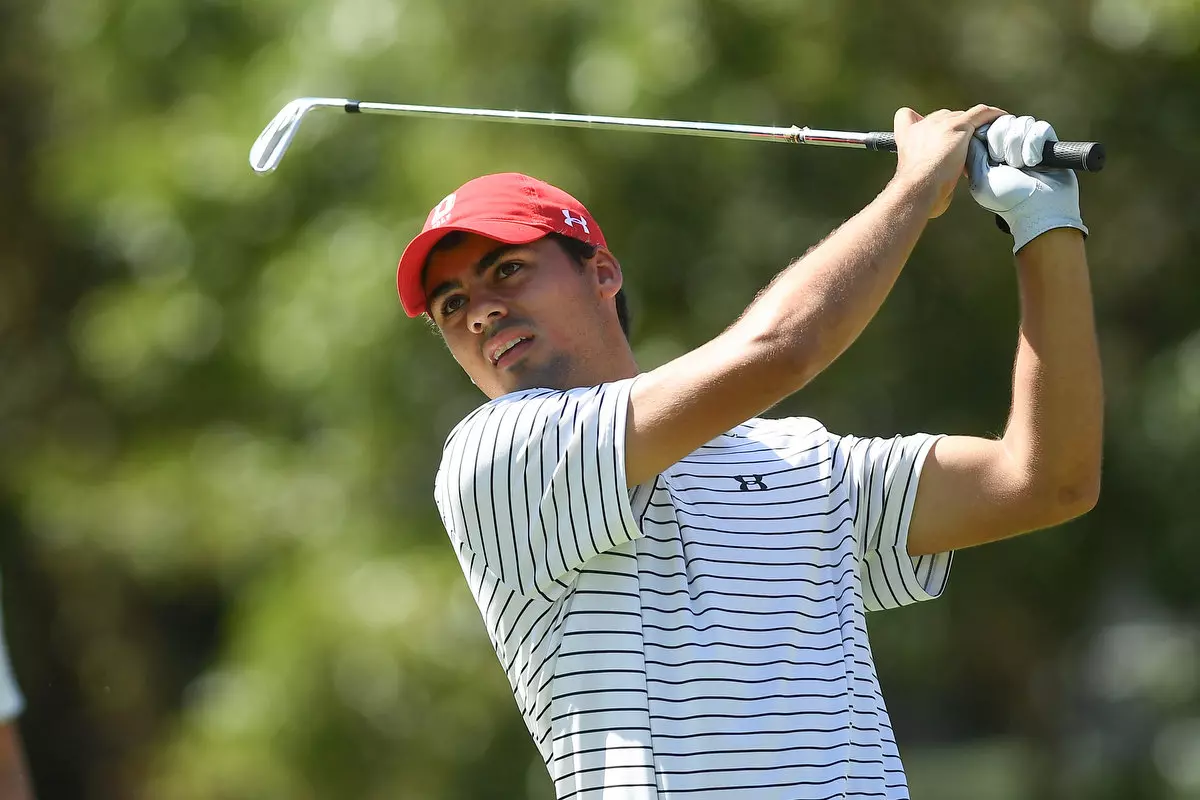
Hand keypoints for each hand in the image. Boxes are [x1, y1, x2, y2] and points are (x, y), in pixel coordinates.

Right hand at [892, 105, 1006, 218]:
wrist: (917, 188)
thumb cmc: (914, 193)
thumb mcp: (913, 179)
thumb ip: (925, 173)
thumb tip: (942, 193)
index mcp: (907, 136)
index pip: (907, 116)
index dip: (922, 122)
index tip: (934, 135)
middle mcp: (923, 125)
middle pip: (944, 116)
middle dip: (955, 130)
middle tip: (964, 150)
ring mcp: (942, 123)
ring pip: (963, 116)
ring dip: (973, 128)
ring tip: (985, 140)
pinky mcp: (959, 127)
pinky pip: (980, 113)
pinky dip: (992, 115)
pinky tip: (1002, 118)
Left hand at [967, 114, 1087, 252]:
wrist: (1039, 209)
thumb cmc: (1007, 198)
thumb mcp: (981, 178)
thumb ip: (974, 153)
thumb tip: (974, 132)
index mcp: (990, 154)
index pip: (988, 126)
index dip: (990, 135)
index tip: (992, 156)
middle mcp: (1009, 147)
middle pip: (1004, 121)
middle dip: (1004, 143)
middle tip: (1006, 164)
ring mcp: (1029, 144)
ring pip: (1023, 122)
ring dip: (1020, 147)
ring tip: (1022, 166)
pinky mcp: (1048, 144)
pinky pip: (1041, 128)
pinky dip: (1035, 146)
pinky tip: (1035, 163)